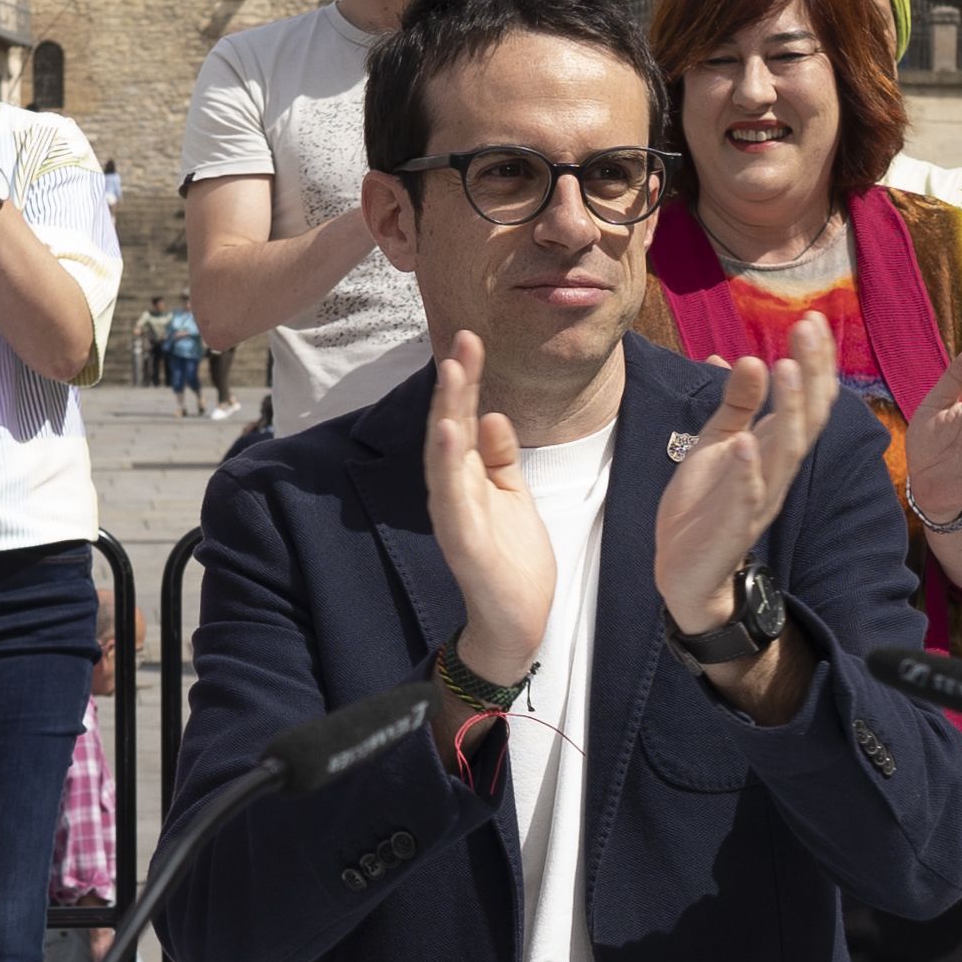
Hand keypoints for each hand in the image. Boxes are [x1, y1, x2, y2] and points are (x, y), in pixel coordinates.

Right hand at [420, 330, 555, 687]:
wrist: (517, 620)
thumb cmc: (512, 560)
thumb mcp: (512, 495)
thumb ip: (499, 458)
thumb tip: (491, 415)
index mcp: (467, 478)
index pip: (463, 421)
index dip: (465, 382)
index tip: (471, 341)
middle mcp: (453, 491)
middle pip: (449, 429)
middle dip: (454, 385)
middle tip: (462, 341)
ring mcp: (455, 515)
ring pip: (444, 457)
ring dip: (446, 413)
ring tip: (451, 373)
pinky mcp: (463, 541)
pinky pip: (453, 498)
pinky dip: (449, 464)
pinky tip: (450, 433)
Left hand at [656, 315, 844, 637]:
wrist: (684, 571)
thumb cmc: (704, 505)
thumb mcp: (715, 444)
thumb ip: (735, 406)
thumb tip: (746, 357)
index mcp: (773, 448)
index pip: (806, 400)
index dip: (813, 362)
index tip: (811, 319)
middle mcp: (776, 470)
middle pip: (806, 418)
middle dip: (809, 373)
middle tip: (807, 330)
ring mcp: (759, 498)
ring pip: (785, 452)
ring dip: (787, 411)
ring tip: (784, 368)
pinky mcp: (734, 526)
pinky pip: (748, 497)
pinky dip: (749, 471)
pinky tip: (746, 443)